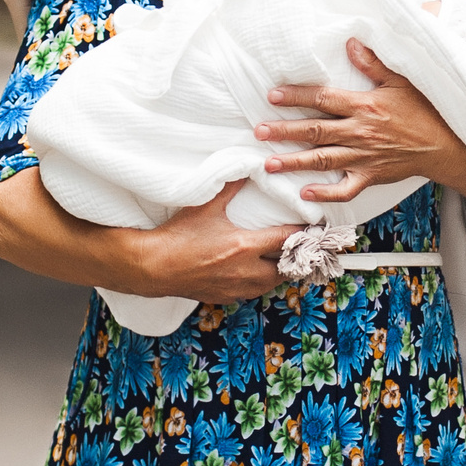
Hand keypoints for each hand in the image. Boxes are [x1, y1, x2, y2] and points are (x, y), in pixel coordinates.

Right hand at [123, 182, 294, 303]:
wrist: (154, 266)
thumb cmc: (179, 236)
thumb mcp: (205, 206)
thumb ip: (229, 187)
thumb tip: (247, 168)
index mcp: (244, 246)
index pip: (285, 240)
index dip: (301, 234)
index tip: (311, 229)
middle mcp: (245, 271)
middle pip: (284, 269)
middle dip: (293, 259)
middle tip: (298, 247)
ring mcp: (235, 287)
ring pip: (269, 285)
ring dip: (276, 273)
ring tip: (279, 260)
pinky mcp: (224, 297)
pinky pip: (251, 293)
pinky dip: (258, 284)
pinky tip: (254, 274)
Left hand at [257, 39, 465, 202]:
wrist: (446, 145)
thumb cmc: (424, 110)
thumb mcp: (400, 81)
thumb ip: (373, 64)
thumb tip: (350, 42)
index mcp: (364, 106)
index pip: (323, 99)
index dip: (296, 97)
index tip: (273, 95)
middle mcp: (360, 132)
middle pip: (315, 131)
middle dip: (284, 131)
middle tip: (259, 131)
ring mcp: (364, 157)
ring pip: (323, 160)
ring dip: (294, 162)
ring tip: (269, 163)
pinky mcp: (370, 177)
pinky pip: (344, 189)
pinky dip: (324, 194)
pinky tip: (303, 194)